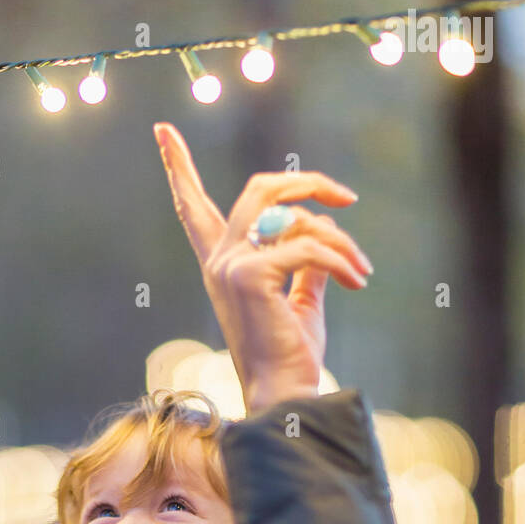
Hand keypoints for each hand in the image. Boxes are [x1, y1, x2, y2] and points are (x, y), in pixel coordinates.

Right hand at [152, 121, 372, 413]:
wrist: (283, 393)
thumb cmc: (290, 353)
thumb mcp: (300, 298)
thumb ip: (305, 261)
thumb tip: (325, 228)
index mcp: (221, 265)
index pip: (193, 209)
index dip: (179, 167)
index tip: (162, 130)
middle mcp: (219, 261)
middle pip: (261, 189)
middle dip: (308, 183)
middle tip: (346, 199)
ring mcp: (231, 266)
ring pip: (293, 216)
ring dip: (340, 238)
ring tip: (362, 270)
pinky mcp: (251, 275)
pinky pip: (308, 247)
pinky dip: (342, 260)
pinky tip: (358, 280)